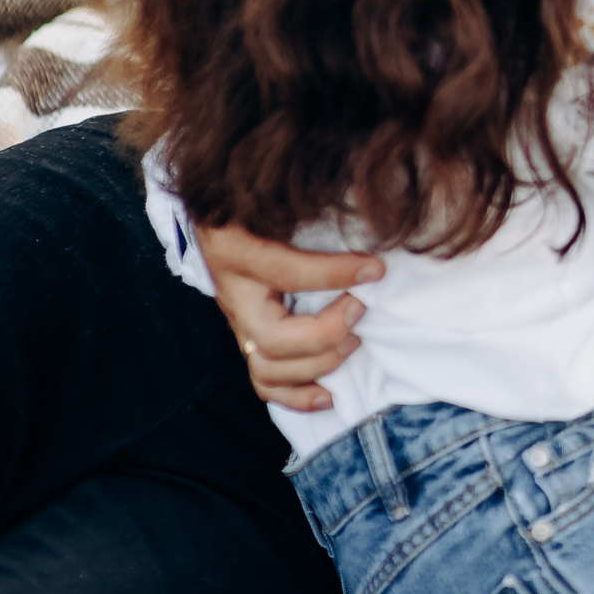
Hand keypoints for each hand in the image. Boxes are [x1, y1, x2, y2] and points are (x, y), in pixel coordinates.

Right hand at [198, 221, 383, 412]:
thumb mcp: (274, 197)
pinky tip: (330, 394)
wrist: (217, 215)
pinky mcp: (248, 340)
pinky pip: (264, 384)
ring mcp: (239, 323)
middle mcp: (235, 295)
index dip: (334, 274)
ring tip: (354, 341)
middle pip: (272, 339)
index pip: (286, 273)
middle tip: (360, 307)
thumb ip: (313, 206)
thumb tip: (368, 212)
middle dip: (325, 332)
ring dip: (317, 365)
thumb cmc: (254, 202)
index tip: (376, 269)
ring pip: (267, 369)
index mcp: (238, 253)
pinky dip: (298, 396)